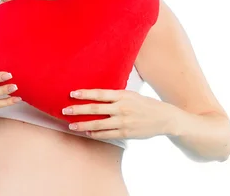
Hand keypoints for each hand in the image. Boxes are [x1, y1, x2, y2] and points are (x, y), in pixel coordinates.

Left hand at [61, 89, 175, 139]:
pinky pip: (107, 134)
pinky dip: (96, 134)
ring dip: (83, 125)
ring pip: (99, 124)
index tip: (72, 94)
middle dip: (78, 110)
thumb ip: (115, 95)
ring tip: (71, 125)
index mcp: (122, 95)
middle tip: (65, 111)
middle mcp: (122, 108)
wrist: (164, 118)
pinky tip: (87, 133)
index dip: (85, 93)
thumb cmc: (144, 104)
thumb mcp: (131, 95)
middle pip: (95, 109)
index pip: (100, 94)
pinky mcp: (126, 133)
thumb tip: (95, 95)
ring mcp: (124, 121)